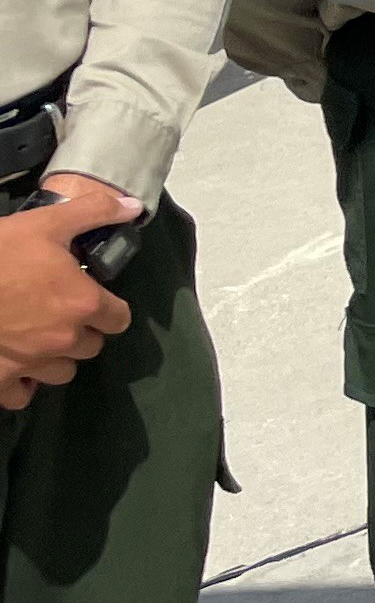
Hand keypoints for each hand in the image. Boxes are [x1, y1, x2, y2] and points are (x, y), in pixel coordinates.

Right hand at [0, 173, 134, 392]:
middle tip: (60, 313)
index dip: (108, 308)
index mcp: (83, 304)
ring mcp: (32, 363)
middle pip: (91, 346)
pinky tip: (17, 366)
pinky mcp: (0, 378)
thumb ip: (94, 213)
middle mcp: (64, 340)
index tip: (91, 298)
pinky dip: (22, 384)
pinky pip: (22, 395)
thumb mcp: (47, 222)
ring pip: (62, 372)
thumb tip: (133, 207)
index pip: (119, 318)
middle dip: (82, 332)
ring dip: (55, 358)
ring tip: (39, 338)